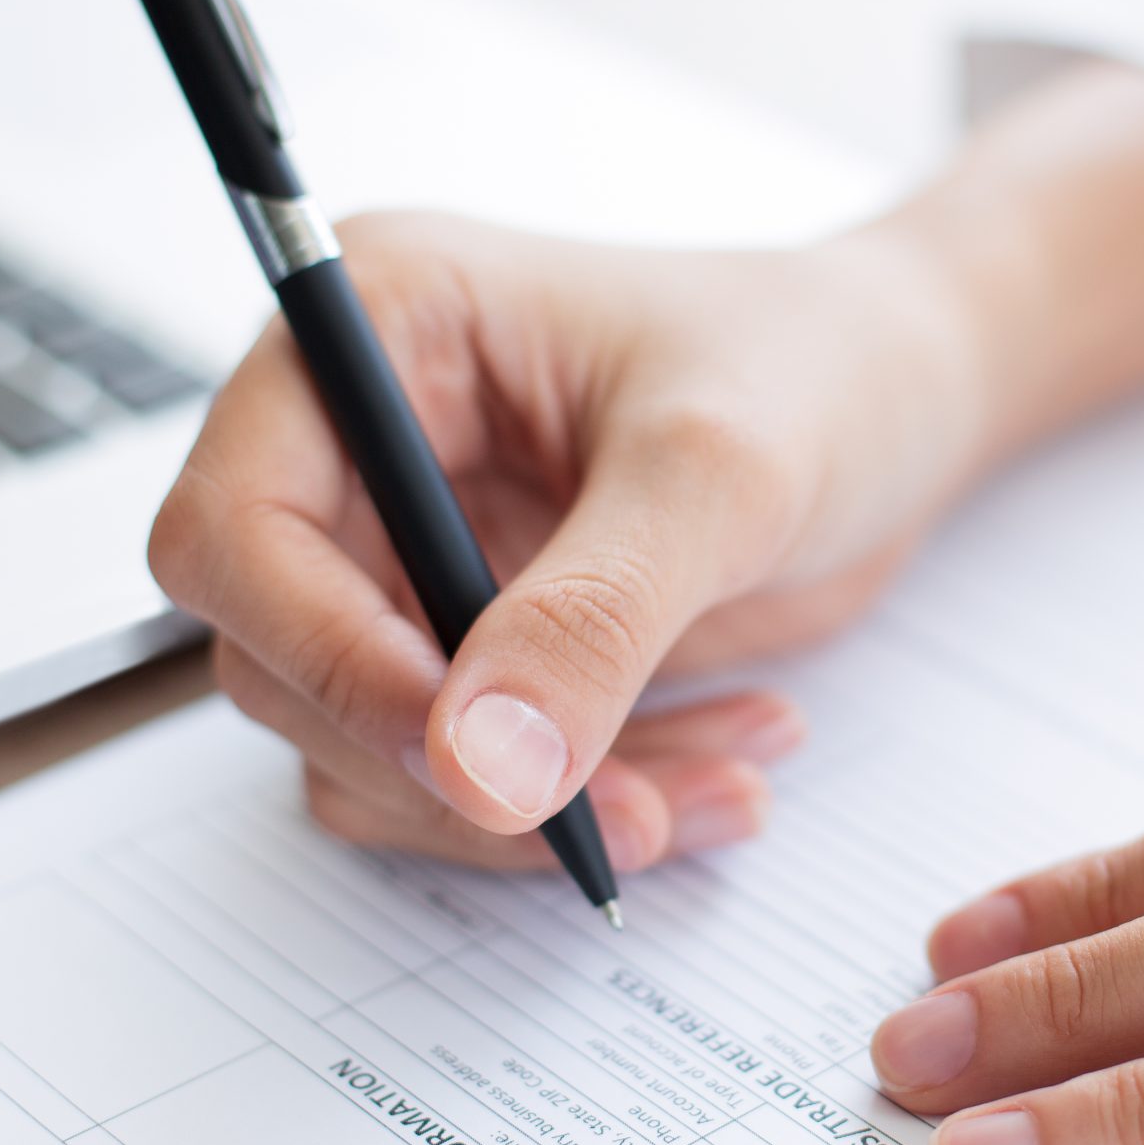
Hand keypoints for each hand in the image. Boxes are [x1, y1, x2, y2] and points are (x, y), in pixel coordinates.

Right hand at [148, 64, 1143, 870]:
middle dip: (451, 766)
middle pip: (283, 664)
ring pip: (373, 750)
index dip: (323, 655)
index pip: (235, 525)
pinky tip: (720, 767)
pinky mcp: (472, 641)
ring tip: (720, 789)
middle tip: (625, 816)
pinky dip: (581, 808)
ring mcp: (409, 550)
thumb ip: (594, 617)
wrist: (908, 394)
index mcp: (374, 328)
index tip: (459, 748)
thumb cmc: (820, 364)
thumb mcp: (719, 474)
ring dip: (533, 811)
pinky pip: (466, 776)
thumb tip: (476, 771)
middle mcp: (358, 443)